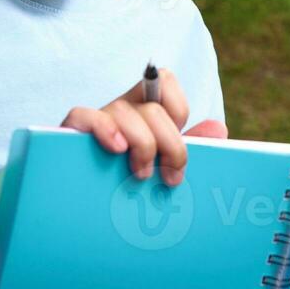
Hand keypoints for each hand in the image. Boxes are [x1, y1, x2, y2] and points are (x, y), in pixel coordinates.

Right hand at [60, 68, 227, 186]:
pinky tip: (116, 149)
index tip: (179, 146)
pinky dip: (103, 129)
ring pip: (124, 112)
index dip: (178, 110)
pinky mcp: (70, 132)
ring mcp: (96, 119)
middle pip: (152, 108)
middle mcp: (121, 108)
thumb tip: (219, 129)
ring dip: (141, 146)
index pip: (165, 81)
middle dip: (169, 145)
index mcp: (144, 110)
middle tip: (168, 178)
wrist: (81, 207)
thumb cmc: (126, 181)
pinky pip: (83, 115)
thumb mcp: (160, 166)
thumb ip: (188, 148)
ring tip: (140, 176)